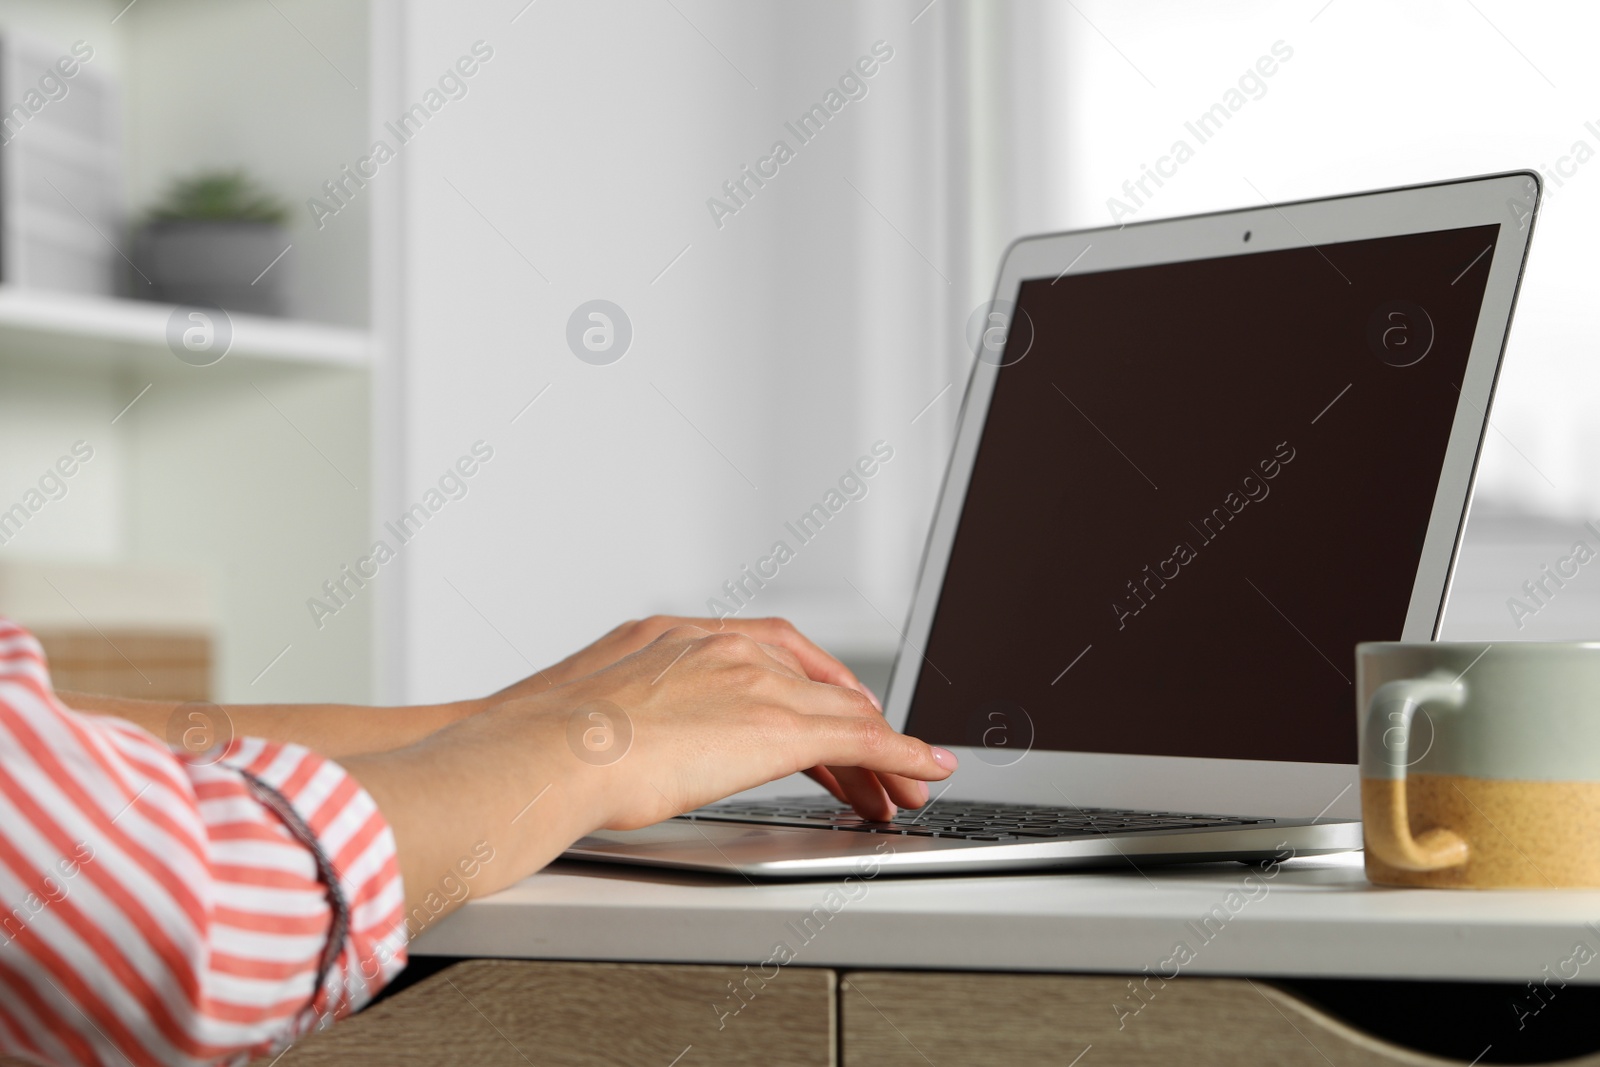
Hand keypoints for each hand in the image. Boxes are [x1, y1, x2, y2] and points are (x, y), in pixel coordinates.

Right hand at [345, 625, 957, 916]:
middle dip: (848, 721)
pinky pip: (861, 737)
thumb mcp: (572, 710)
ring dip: (878, 749)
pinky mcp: (777, 724)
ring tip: (902, 784)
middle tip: (872, 761)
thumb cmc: (533, 742)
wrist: (538, 751)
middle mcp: (717, 644)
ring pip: (840, 709)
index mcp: (668, 634)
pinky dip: (901, 754)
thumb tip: (584, 750)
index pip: (762, 653)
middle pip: (810, 679)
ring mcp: (749, 678)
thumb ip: (602, 719)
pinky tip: (922, 772)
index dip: (801, 687)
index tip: (818, 714)